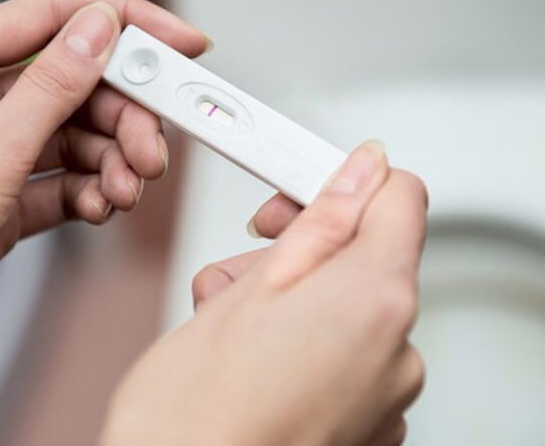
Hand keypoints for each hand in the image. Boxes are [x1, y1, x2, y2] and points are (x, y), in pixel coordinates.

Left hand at [0, 0, 206, 439]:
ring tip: (125, 189)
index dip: (121, 24)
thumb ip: (51, 90)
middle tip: (152, 149)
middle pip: (71, 88)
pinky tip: (97, 208)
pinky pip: (57, 186)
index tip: (176, 42)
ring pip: (70, 141)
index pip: (50, 20)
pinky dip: (86, 195)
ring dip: (109, 162)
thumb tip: (98, 32)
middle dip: (122, 116)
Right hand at [102, 142, 427, 445]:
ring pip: (341, 308)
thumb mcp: (246, 291)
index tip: (297, 193)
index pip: (399, 198)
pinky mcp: (363, 425)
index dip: (341, 184)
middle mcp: (397, 353)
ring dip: (286, 302)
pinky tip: (251, 364)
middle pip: (361, 257)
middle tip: (240, 272)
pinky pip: (340, 357)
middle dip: (298, 253)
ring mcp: (384, 397)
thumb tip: (361, 171)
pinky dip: (299, 347)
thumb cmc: (194, 414)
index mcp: (375, 302)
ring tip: (228, 330)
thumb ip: (320, 222)